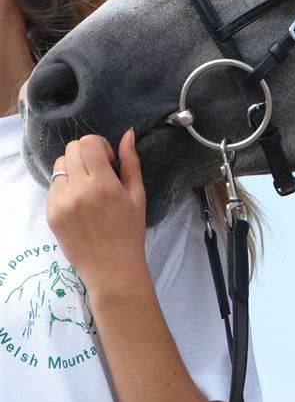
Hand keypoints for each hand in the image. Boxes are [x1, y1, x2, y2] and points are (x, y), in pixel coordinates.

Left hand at [46, 130, 147, 297]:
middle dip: (87, 153)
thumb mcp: (137, 193)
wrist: (111, 268)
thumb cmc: (130, 230)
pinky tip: (79, 201)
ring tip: (87, 186)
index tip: (109, 161)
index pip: (88, 143)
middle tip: (99, 171)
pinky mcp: (51, 214)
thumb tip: (128, 133)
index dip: (100, 145)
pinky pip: (53, 186)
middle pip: (72, 149)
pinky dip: (65, 186)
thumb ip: (130, 161)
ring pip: (60, 165)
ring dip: (74, 168)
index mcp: (102, 184)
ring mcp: (61, 203)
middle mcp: (78, 191)